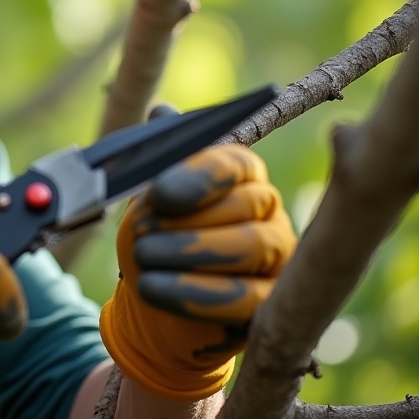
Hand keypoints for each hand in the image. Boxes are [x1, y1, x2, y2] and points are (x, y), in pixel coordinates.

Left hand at [99, 144, 295, 400]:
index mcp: (242, 176)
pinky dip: (192, 293)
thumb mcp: (144, 196)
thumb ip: (155, 157)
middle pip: (244, 205)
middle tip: (139, 234)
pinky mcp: (274, 305)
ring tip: (142, 258)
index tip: (158, 192)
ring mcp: (280, 259)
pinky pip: (246, 298)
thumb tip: (163, 113)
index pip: (235, 163)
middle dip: (185, 219)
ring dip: (186, 252)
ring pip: (250, 247)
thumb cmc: (152, 236)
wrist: (151, 297)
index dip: (198, 176)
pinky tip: (151, 289)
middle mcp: (270, 212)